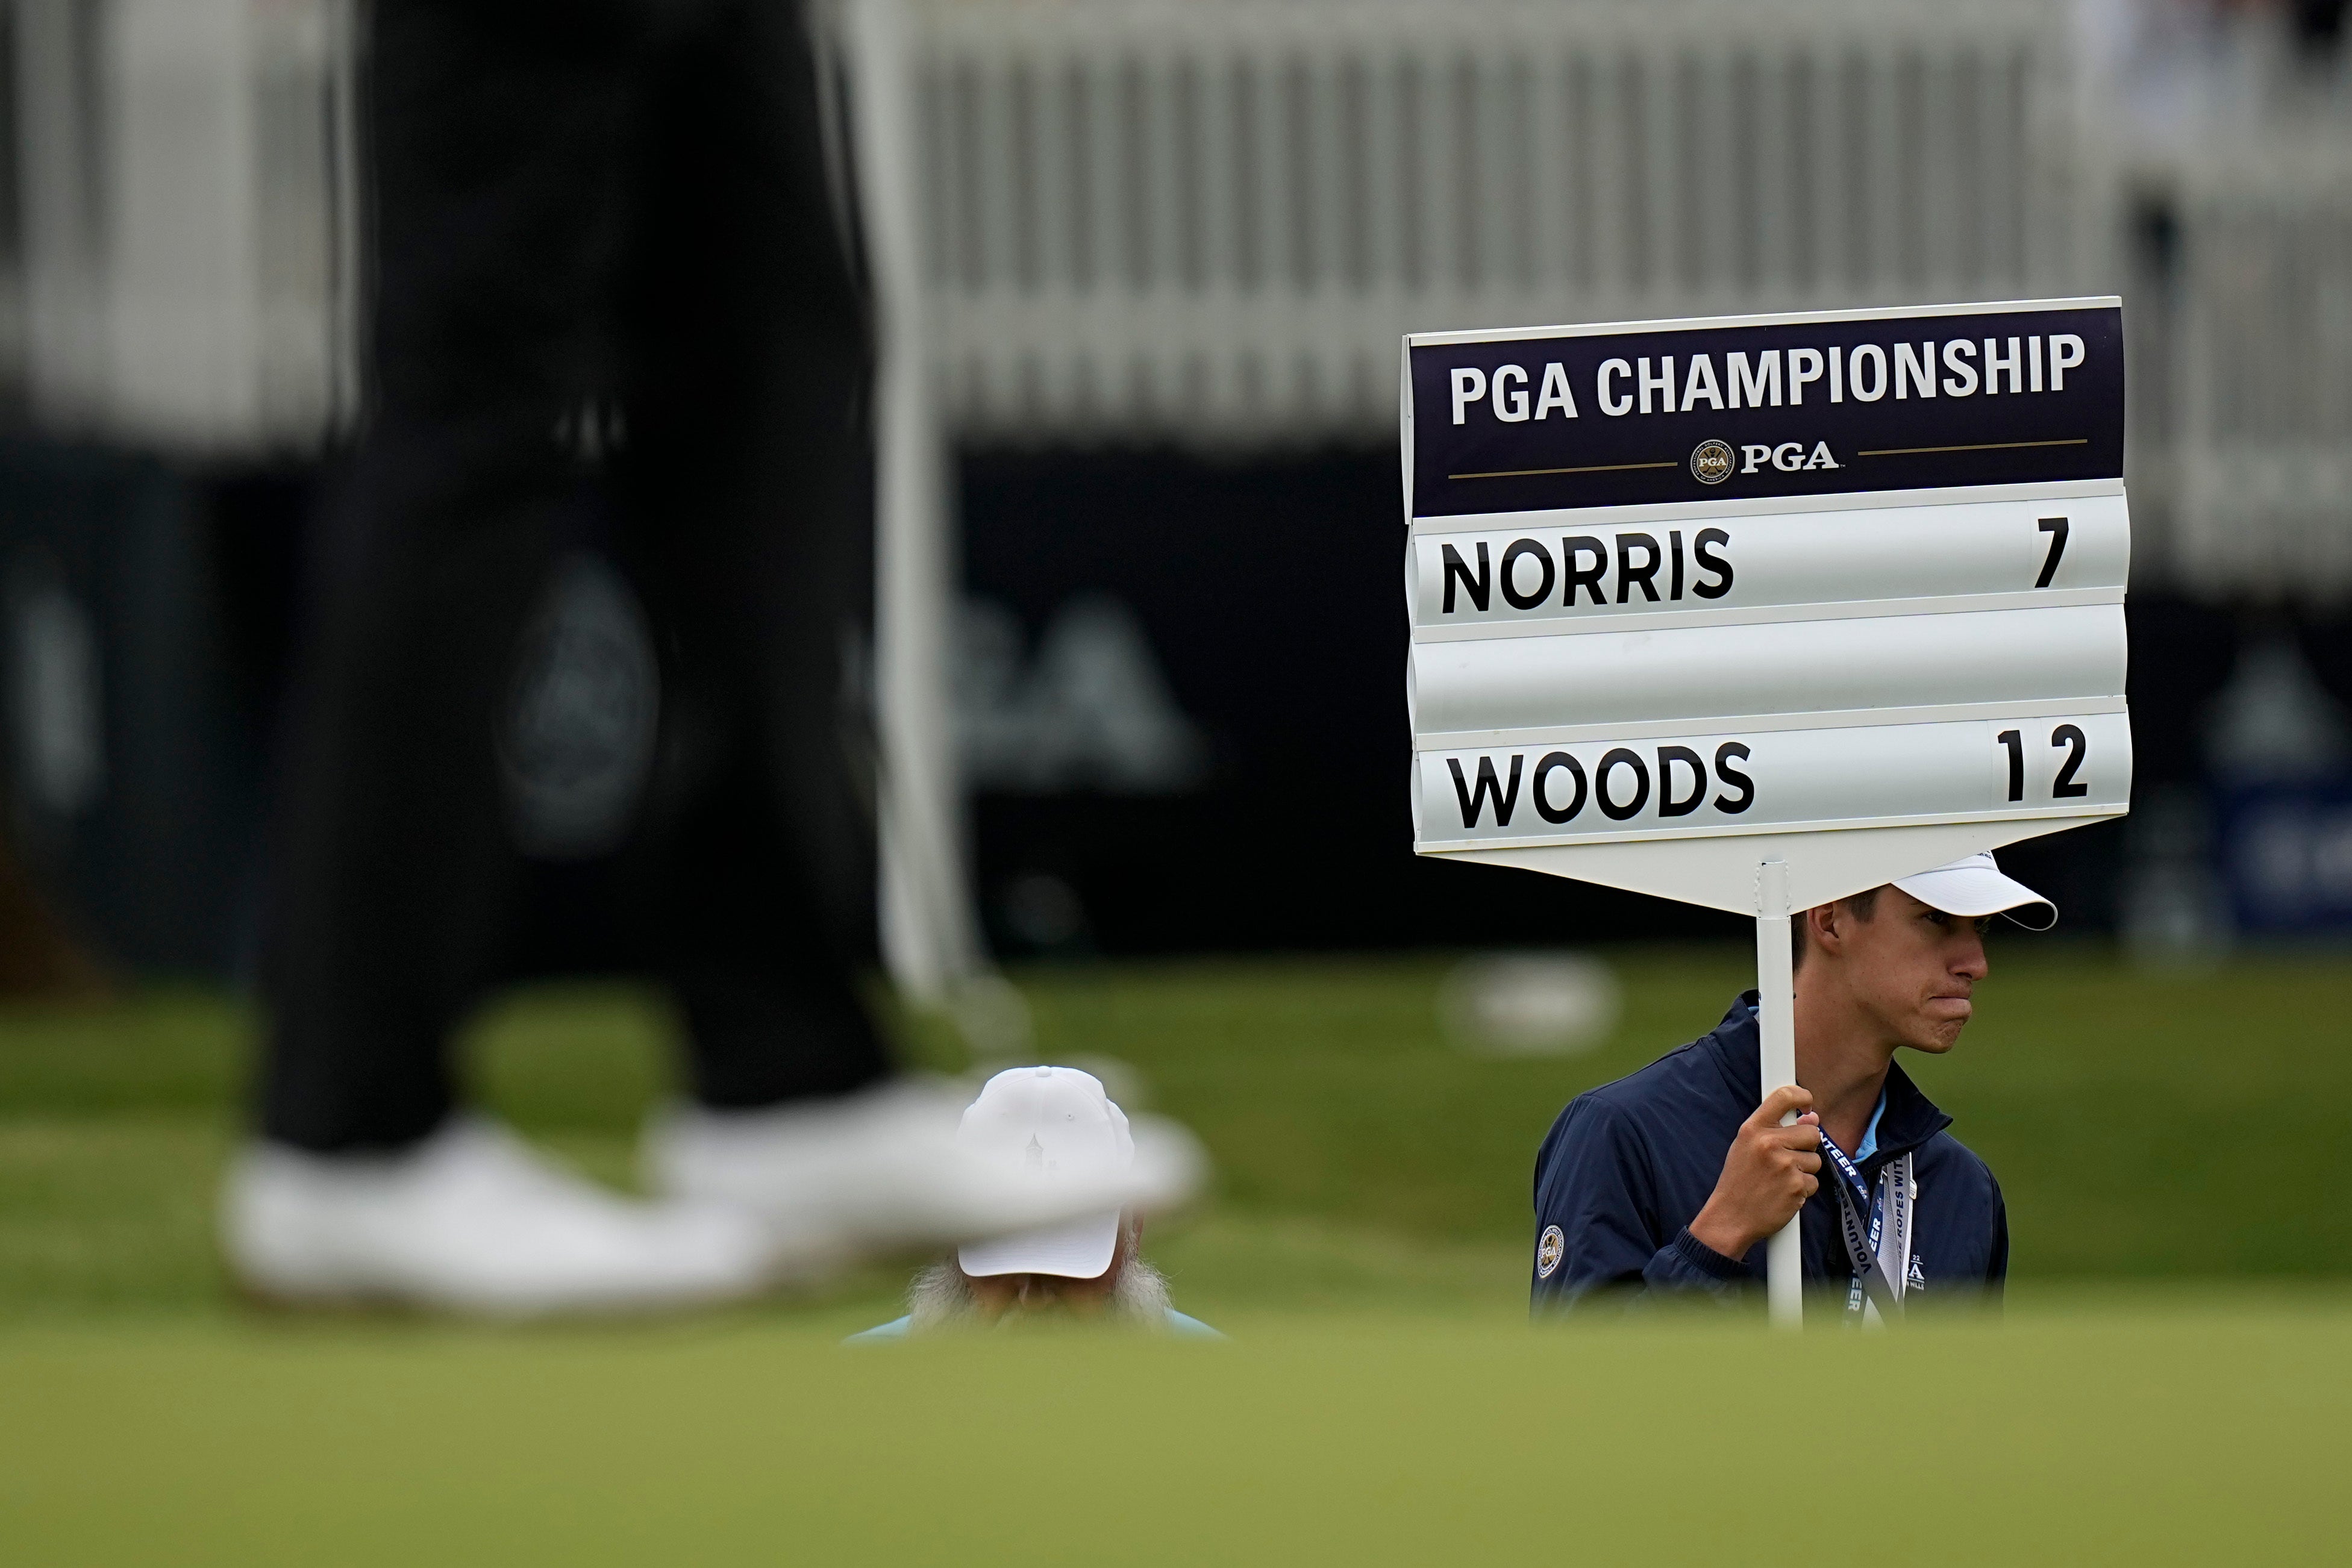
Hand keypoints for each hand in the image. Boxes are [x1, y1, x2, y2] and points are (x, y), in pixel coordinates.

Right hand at [1688, 1085, 1821, 1260]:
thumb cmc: (1739, 1181)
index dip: (1802, 1095)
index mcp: (1752, 1129)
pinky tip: (1784, 1193)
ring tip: (1781, 1179)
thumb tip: (1812, 1116)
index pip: (1784, 1096)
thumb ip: (1775, 1129)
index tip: (1807, 1102)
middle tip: (1787, 1158)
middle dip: (1806, 1146)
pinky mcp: (1797, 1187)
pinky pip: (1814, 1182)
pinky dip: (1803, 1189)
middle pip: (1812, 1132)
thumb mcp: (1745, 1147)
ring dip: (1804, 1170)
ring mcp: (1784, 1165)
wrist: (1730, 1218)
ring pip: (1816, 1159)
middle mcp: (1768, 1143)